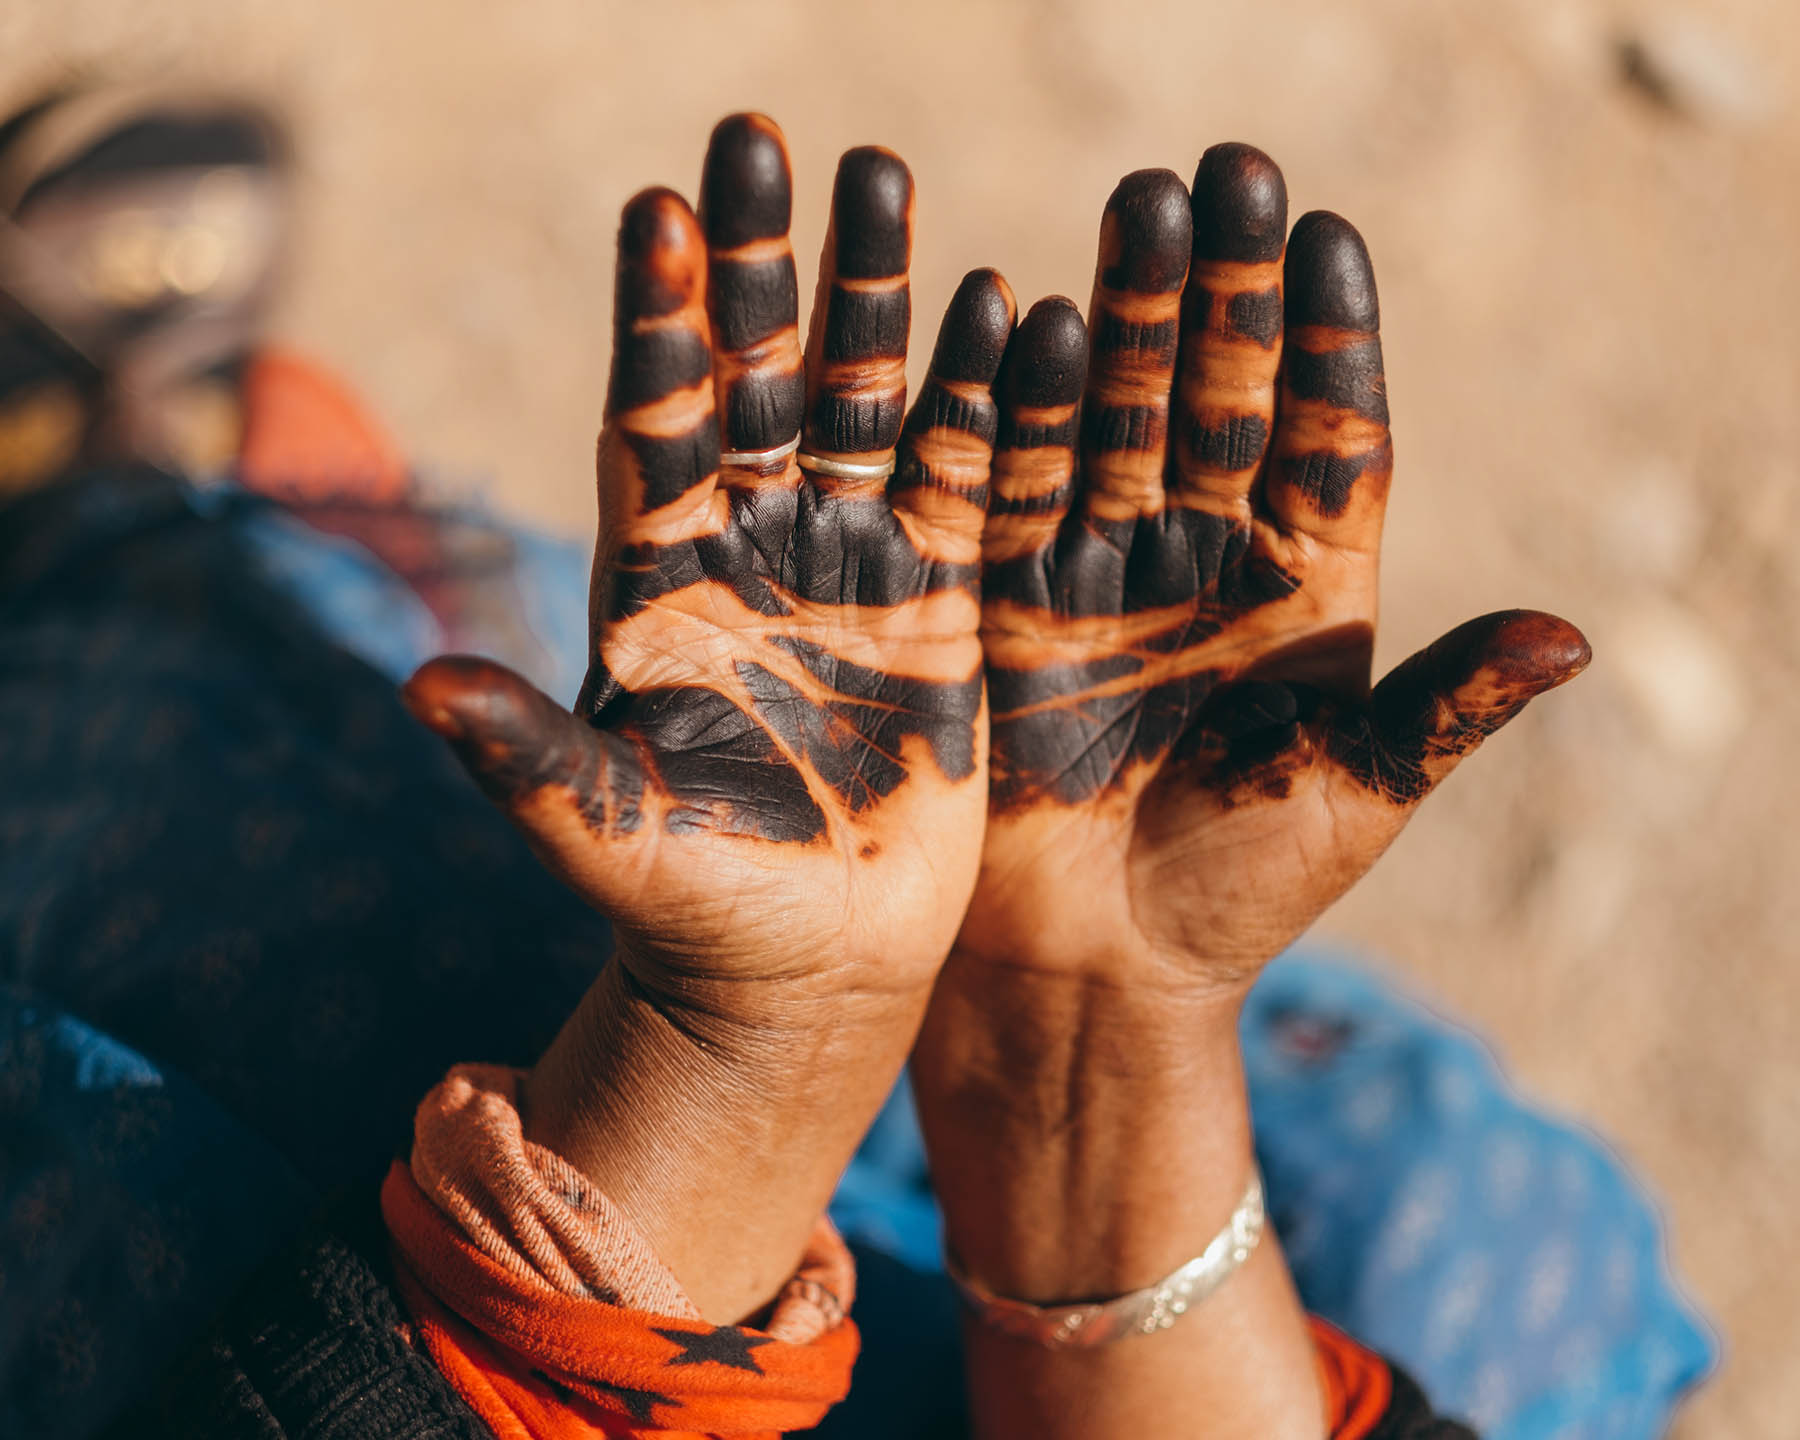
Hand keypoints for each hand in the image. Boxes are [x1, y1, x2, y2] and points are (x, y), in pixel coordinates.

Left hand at [404, 115, 1014, 1317]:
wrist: (810, 968)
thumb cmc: (698, 916)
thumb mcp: (614, 839)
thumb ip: (535, 764)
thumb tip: (421, 689)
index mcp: (661, 590)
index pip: (653, 427)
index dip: (658, 323)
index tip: (661, 211)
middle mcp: (748, 556)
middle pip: (752, 380)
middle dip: (759, 265)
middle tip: (764, 142)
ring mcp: (844, 570)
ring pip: (857, 404)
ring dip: (871, 300)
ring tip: (883, 176)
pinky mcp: (933, 603)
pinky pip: (960, 481)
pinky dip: (985, 402)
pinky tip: (1009, 309)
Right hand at [911, 147, 1587, 1439]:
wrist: (1095, 967)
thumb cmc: (1240, 894)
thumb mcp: (1357, 795)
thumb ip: (1443, 707)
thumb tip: (1575, 640)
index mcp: (1306, 590)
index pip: (1324, 437)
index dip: (1328, 340)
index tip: (1327, 238)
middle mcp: (1203, 560)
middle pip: (1217, 399)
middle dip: (1222, 292)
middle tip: (1225, 177)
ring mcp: (1099, 569)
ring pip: (1118, 417)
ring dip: (1129, 316)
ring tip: (1139, 205)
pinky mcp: (1005, 598)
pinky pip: (1011, 483)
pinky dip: (1014, 404)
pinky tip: (1025, 309)